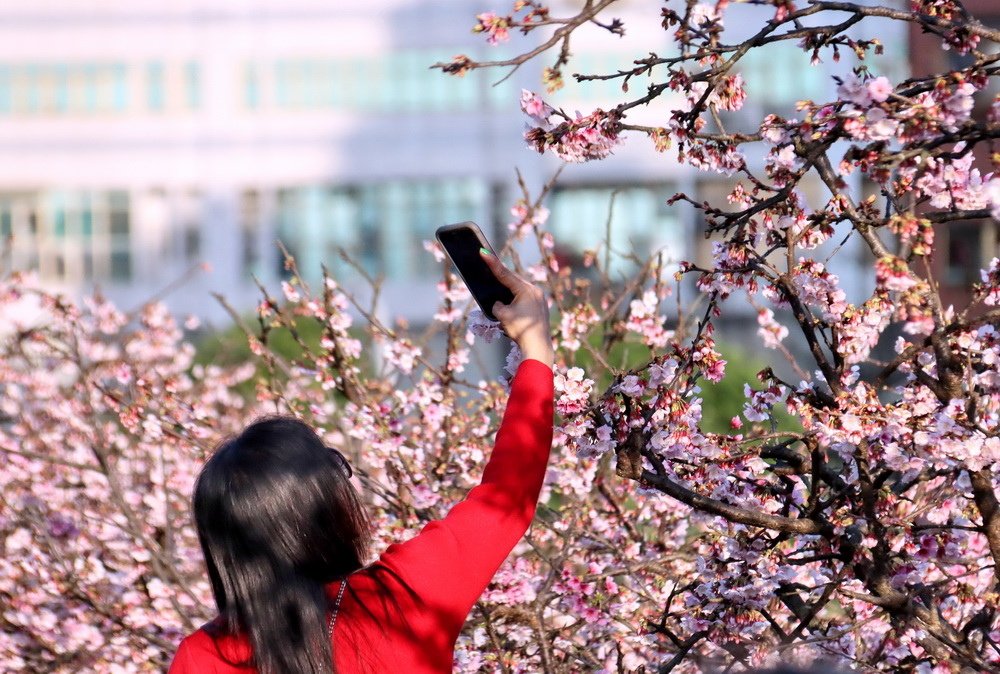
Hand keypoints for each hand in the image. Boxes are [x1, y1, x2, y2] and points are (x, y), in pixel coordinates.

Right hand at [480, 250, 553, 366]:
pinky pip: (525, 298)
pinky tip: (510, 302)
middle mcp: (535, 291)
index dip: (492, 263)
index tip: (483, 251)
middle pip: (514, 280)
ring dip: (509, 289)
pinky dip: (516, 298)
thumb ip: (497, 305)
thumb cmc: (520, 329)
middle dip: (501, 276)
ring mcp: (540, 299)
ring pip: (520, 289)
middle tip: (489, 266)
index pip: (505, 274)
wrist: (537, 347)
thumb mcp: (503, 315)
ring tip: (498, 285)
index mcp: (526, 289)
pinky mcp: (541, 308)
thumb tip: (499, 303)